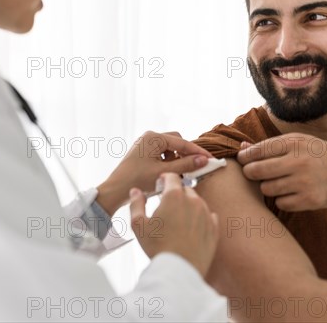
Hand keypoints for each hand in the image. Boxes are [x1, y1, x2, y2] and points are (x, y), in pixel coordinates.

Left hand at [96, 131, 211, 214]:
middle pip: (177, 142)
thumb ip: (185, 165)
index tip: (211, 160)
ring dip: (177, 160)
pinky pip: (162, 154)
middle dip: (186, 155)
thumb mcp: (164, 173)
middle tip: (195, 169)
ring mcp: (145, 144)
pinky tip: (168, 175)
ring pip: (170, 149)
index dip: (198, 152)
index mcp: (153, 138)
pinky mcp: (143, 153)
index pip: (183, 143)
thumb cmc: (137, 180)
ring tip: (178, 175)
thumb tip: (204, 160)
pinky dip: (168, 163)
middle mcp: (149, 137)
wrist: (115, 190)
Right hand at [129, 173, 218, 277]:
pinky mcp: (214, 228)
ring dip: (188, 206)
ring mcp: (206, 214)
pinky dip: (200, 218)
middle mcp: (193, 201)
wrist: (179, 270)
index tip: (160, 185)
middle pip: (185, 189)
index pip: (172, 177)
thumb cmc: (157, 247)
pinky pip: (208, 216)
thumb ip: (136, 203)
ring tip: (177, 220)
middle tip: (166, 205)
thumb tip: (135, 191)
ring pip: (197, 202)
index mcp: (174, 196)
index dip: (165, 179)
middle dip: (176, 193)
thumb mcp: (138, 224)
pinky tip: (191, 228)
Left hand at [236, 133, 326, 210]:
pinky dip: (283, 200)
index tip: (243, 160)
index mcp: (294, 143)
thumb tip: (241, 147)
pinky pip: (281, 203)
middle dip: (251, 173)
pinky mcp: (310, 200)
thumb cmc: (319, 155)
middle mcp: (299, 161)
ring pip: (266, 189)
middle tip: (255, 173)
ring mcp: (305, 182)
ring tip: (281, 182)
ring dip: (269, 187)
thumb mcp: (299, 142)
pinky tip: (293, 193)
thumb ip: (270, 145)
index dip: (244, 157)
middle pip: (256, 171)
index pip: (257, 151)